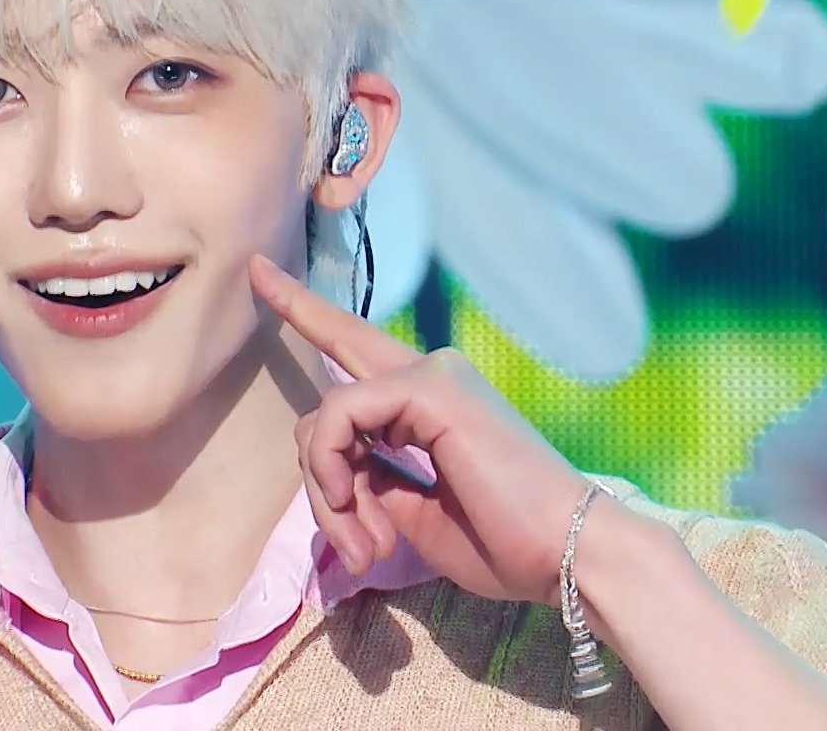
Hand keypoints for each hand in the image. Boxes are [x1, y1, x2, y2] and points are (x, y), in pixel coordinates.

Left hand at [250, 254, 605, 606]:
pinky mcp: (428, 387)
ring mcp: (430, 373)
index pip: (351, 343)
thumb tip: (332, 470)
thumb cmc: (503, 541)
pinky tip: (361, 515)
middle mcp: (429, 372)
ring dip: (329, 495)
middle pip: (326, 398)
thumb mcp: (412, 511)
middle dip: (318, 472)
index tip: (258, 271)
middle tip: (354, 547)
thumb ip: (370, 477)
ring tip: (368, 546)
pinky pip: (341, 415)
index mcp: (429, 398)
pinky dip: (334, 470)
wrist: (568, 554)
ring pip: (325, 416)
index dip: (303, 307)